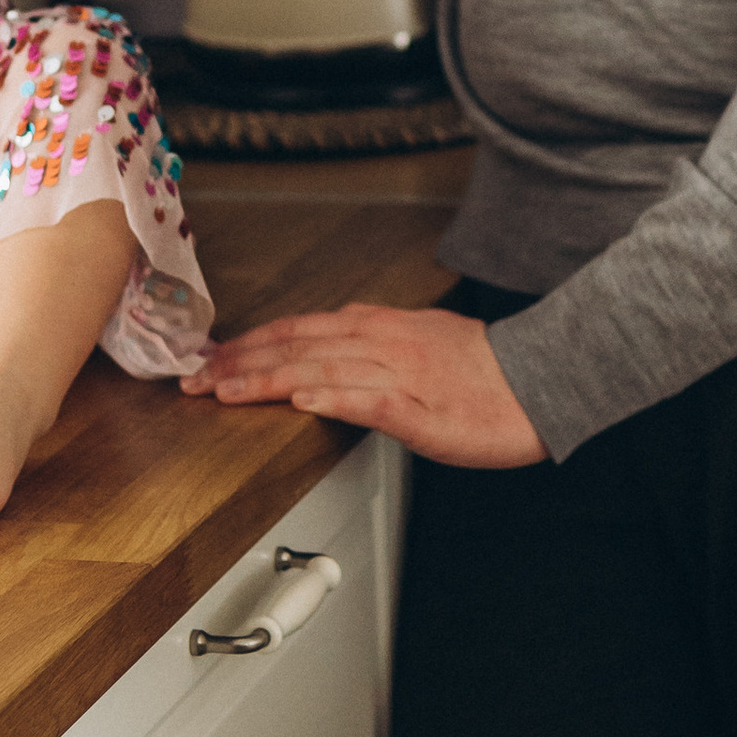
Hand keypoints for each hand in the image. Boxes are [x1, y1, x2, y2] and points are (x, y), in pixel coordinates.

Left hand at [182, 306, 546, 468]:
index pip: (298, 330)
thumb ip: (371, 347)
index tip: (210, 359)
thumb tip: (331, 356)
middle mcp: (381, 342)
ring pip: (320, 369)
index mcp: (378, 328)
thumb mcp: (420, 343)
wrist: (542, 380)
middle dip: (239, 363)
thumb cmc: (486, 371)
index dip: (249, 345)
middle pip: (296, 347)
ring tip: (224, 390)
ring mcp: (399, 372)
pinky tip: (302, 400)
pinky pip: (369, 399)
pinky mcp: (421, 408)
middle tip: (193, 379)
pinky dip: (333, 396)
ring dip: (267, 379)